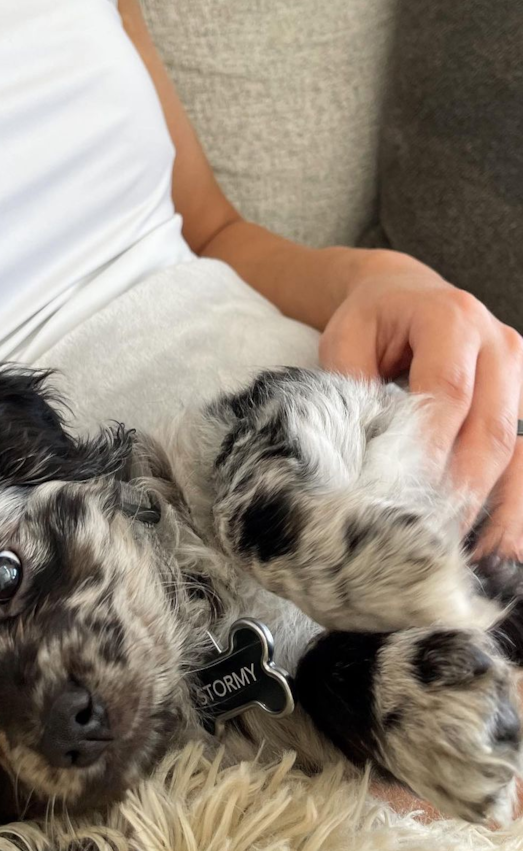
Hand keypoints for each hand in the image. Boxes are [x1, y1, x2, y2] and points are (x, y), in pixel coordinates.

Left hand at [320, 251, 522, 557]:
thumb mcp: (345, 342)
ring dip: (491, 505)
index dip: (429, 449)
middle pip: (489, 428)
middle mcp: (498, 344)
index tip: (402, 497)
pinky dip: (506, 501)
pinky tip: (489, 544)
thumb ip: (352, 393)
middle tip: (430, 541)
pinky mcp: (521, 400)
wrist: (405, 294)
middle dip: (461, 491)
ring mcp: (519, 373)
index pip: (446, 392)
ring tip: (465, 556)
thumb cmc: (370, 322)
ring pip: (513, 448)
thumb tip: (354, 461)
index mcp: (450, 319)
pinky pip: (521, 456)